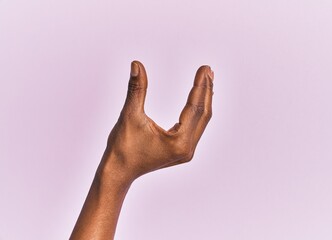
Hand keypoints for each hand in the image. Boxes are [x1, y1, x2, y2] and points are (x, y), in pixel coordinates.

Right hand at [101, 60, 213, 182]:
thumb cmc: (122, 147)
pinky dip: (197, 111)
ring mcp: (186, 151)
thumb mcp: (129, 115)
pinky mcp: (181, 150)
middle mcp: (187, 148)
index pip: (195, 108)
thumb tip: (137, 65)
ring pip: (201, 121)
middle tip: (208, 69)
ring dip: (204, 100)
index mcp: (178, 142)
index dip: (200, 86)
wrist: (118, 171)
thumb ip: (136, 89)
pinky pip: (195, 126)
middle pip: (203, 114)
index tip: (205, 68)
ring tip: (207, 80)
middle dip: (206, 90)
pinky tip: (198, 98)